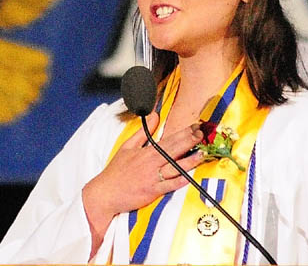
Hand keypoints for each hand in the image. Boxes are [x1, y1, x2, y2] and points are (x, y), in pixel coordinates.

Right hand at [82, 114, 204, 254]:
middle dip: (189, 141)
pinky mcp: (151, 191)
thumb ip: (143, 132)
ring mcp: (152, 177)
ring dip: (188, 160)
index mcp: (146, 152)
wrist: (106, 192)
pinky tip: (188, 178)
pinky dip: (177, 182)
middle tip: (202, 134)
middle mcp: (150, 163)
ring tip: (201, 154)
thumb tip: (154, 116)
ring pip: (173, 167)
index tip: (195, 126)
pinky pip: (167, 186)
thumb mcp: (127, 146)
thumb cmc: (117, 171)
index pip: (168, 139)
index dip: (183, 133)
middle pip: (173, 150)